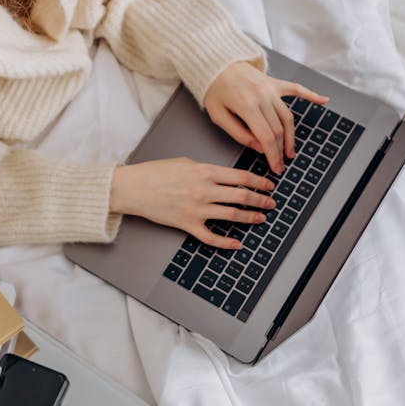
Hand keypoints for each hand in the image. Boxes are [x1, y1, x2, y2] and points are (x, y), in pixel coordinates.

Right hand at [109, 157, 276, 248]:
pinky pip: (212, 237)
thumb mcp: (184, 162)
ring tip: (261, 218)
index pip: (241, 177)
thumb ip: (206, 169)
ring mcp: (197, 209)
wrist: (133, 188)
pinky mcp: (187, 224)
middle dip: (261, 200)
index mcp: (205, 172)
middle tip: (271, 202)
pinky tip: (237, 243)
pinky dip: (226, 242)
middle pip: (242, 196)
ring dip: (251, 218)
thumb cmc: (155, 173)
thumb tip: (223, 176)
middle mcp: (204, 190)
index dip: (259, 182)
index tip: (268, 185)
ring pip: (232, 215)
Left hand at [203, 61, 328, 173]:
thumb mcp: (218, 115)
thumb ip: (238, 133)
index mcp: (246, 105)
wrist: (216, 64)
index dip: (272, 155)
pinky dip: (311, 95)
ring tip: (290, 151)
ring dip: (291, 136)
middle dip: (280, 150)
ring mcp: (271, 88)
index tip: (275, 167)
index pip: (265, 136)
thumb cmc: (215, 89)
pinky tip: (323, 100)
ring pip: (287, 117)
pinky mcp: (274, 83)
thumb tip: (258, 147)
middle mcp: (262, 96)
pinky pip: (296, 89)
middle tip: (281, 164)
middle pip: (278, 129)